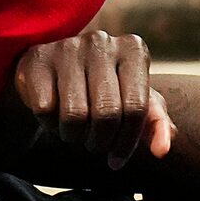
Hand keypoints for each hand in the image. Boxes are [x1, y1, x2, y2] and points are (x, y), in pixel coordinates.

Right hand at [9, 30, 173, 168]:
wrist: (55, 71)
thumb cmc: (104, 90)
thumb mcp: (134, 103)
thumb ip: (155, 124)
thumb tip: (162, 150)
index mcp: (134, 49)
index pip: (136, 108)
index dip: (127, 143)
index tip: (116, 159)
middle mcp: (102, 41)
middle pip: (106, 114)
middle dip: (100, 142)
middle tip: (94, 145)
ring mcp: (68, 46)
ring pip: (74, 115)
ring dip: (73, 136)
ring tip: (75, 131)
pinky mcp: (37, 58)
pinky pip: (45, 109)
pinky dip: (49, 124)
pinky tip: (54, 116)